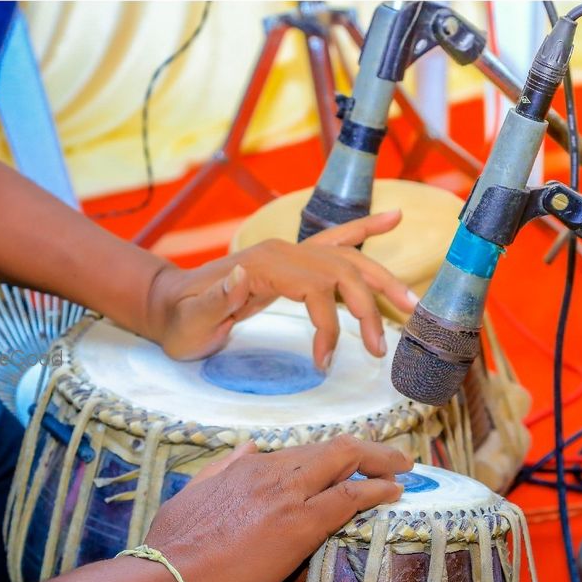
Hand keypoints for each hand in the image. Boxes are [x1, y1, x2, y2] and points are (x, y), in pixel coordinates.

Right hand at [143, 437, 411, 581]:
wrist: (165, 576)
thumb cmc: (173, 545)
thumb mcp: (195, 493)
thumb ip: (224, 469)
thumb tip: (247, 448)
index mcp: (247, 467)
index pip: (303, 453)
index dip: (334, 456)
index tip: (351, 462)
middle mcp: (271, 472)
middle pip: (333, 449)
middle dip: (370, 451)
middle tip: (395, 459)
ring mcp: (288, 496)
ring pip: (345, 462)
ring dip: (380, 462)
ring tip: (403, 468)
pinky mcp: (299, 525)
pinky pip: (348, 497)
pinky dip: (376, 489)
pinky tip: (395, 490)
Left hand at [145, 211, 417, 367]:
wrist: (168, 306)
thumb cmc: (180, 322)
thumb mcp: (191, 322)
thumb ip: (217, 300)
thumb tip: (245, 276)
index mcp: (263, 264)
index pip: (315, 291)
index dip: (328, 327)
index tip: (324, 363)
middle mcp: (284, 252)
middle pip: (343, 274)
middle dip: (368, 311)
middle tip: (378, 351)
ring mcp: (291, 252)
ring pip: (350, 260)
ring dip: (383, 282)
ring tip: (412, 305)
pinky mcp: (295, 261)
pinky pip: (337, 241)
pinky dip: (366, 230)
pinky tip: (393, 219)